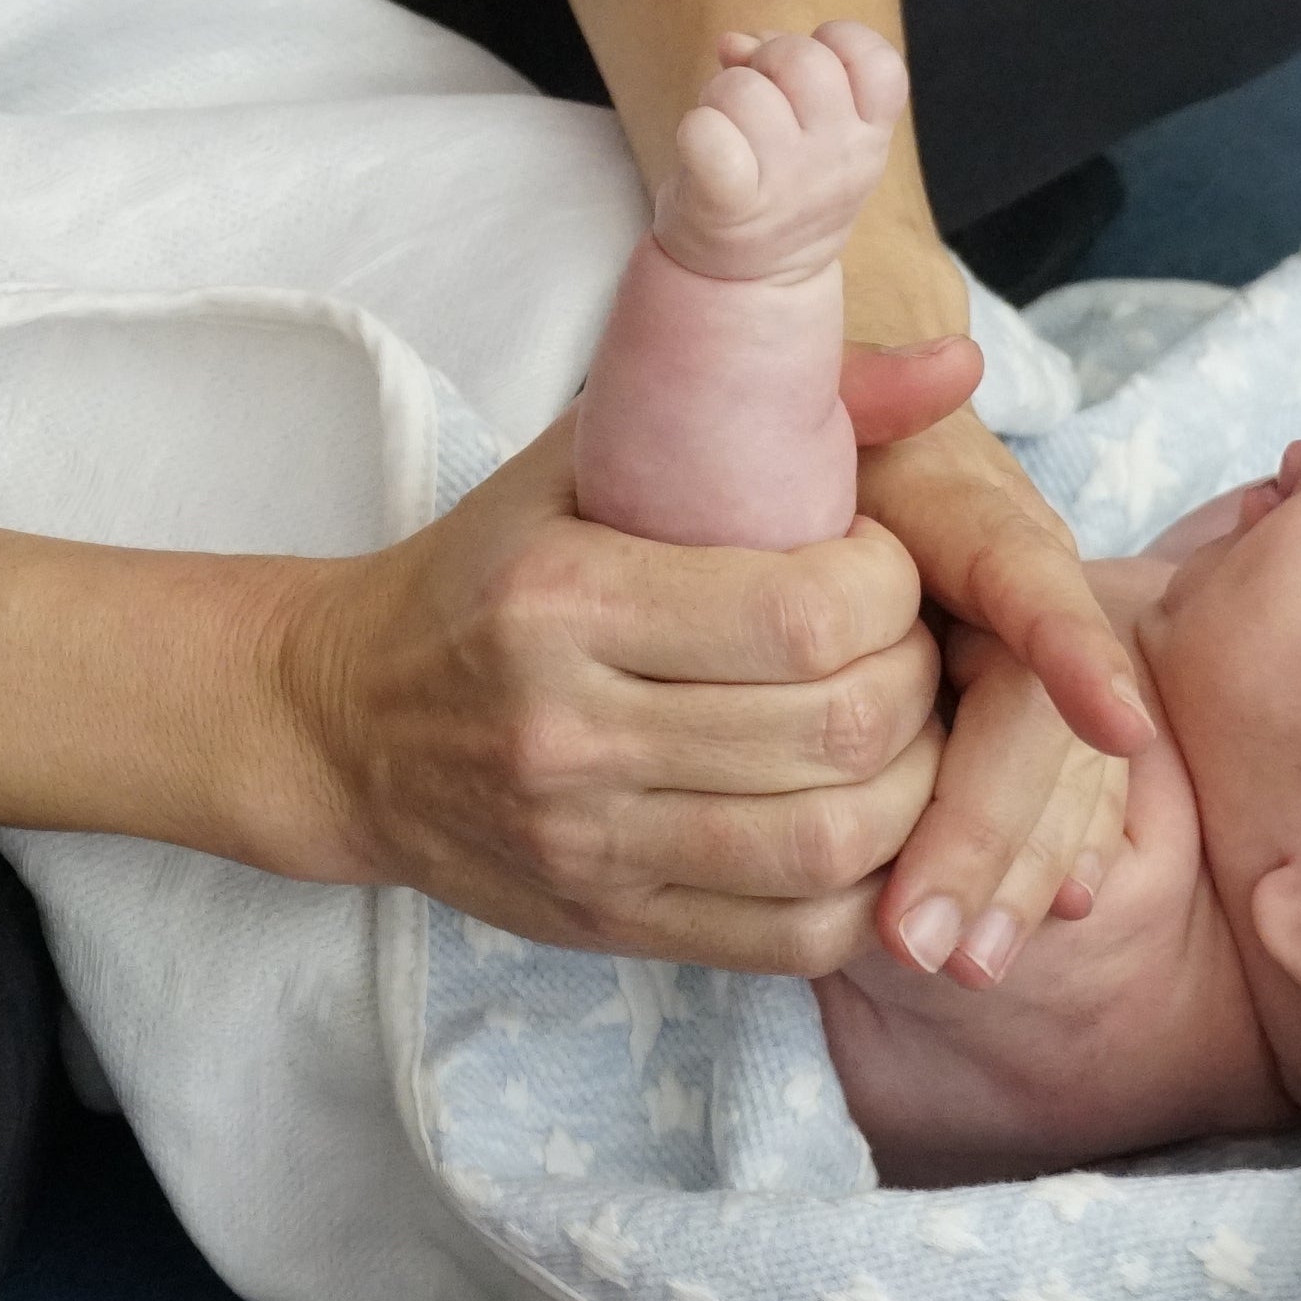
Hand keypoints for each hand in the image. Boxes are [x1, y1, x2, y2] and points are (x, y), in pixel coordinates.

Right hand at [270, 406, 946, 973]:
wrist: (344, 723)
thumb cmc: (489, 570)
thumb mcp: (593, 453)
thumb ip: (770, 398)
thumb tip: (956, 364)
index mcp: (564, 597)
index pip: (801, 613)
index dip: (888, 588)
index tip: (878, 565)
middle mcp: (570, 729)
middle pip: (835, 730)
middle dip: (917, 682)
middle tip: (907, 649)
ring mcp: (590, 842)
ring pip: (832, 843)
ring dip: (914, 788)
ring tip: (904, 734)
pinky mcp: (610, 924)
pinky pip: (795, 936)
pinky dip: (870, 885)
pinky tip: (870, 824)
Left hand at [856, 399, 1158, 982]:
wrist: (853, 439)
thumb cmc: (809, 429)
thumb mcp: (810, 406)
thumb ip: (864, 387)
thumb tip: (951, 361)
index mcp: (982, 518)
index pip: (1038, 581)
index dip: (1077, 649)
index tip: (1118, 724)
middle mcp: (1028, 595)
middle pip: (1042, 722)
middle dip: (993, 832)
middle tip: (923, 941)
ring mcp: (1033, 662)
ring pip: (1056, 780)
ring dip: (1011, 874)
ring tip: (956, 964)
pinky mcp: (1016, 716)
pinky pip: (1047, 804)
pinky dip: (1026, 868)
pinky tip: (1004, 931)